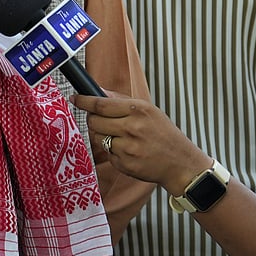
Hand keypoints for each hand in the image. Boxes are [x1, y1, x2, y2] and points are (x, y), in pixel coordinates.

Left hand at [74, 94, 210, 194]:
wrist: (181, 164)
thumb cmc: (164, 134)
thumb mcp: (148, 111)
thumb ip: (120, 101)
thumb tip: (97, 91)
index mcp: (138, 110)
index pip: (101, 104)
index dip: (84, 101)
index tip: (75, 98)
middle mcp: (132, 128)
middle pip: (95, 121)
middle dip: (92, 120)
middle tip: (100, 121)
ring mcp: (128, 148)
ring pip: (98, 138)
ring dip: (101, 136)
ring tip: (118, 136)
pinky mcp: (125, 164)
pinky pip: (107, 154)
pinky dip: (112, 152)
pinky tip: (128, 151)